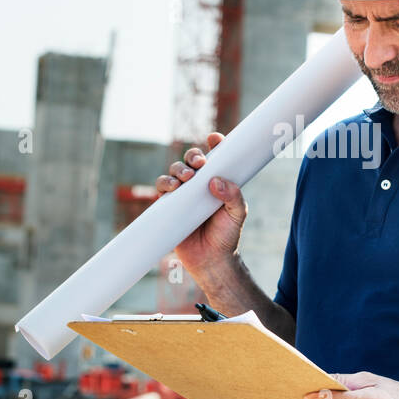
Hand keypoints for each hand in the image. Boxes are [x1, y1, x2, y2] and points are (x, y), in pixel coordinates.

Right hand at [154, 132, 246, 280]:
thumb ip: (233, 196)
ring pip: (174, 172)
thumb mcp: (238, 214)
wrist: (211, 261)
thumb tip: (215, 181)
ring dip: (178, 170)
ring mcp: (182, 195)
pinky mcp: (168, 207)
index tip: (215, 138)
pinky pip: (161, 189)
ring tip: (185, 179)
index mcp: (217, 182)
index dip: (215, 144)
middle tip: (199, 163)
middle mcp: (198, 185)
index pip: (215, 158)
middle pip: (191, 160)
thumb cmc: (227, 235)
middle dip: (193, 156)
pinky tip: (172, 188)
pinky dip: (164, 183)